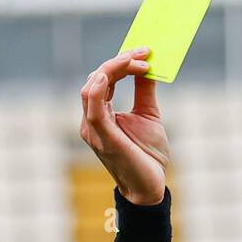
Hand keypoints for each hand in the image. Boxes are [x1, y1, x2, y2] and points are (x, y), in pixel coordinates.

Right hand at [79, 48, 169, 205]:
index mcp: (101, 114)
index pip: (104, 78)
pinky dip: (98, 89)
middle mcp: (92, 120)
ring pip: (91, 88)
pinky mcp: (103, 138)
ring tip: (135, 61)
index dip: (122, 61)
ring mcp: (94, 130)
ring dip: (112, 68)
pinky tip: (108, 74)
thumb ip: (144, 90)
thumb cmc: (147, 157)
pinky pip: (93, 109)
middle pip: (96, 78)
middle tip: (144, 53)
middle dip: (119, 61)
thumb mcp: (148, 115)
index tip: (145, 52)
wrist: (150, 188)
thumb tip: (148, 64)